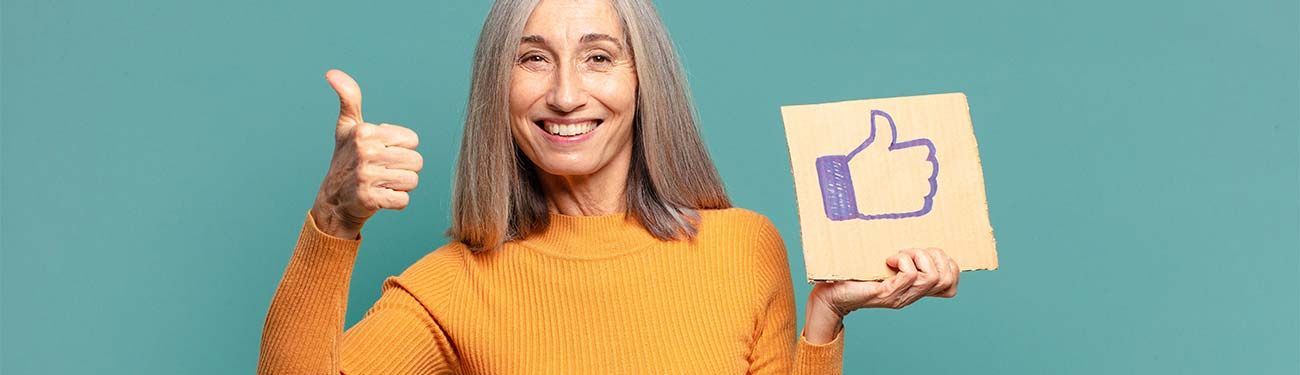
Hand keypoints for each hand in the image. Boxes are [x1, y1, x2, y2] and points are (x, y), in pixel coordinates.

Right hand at [310, 69, 422, 239]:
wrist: (333, 201)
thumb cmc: (346, 159)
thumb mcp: (347, 127)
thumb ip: (349, 98)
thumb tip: (332, 73)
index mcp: (364, 132)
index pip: (412, 140)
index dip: (401, 148)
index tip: (381, 153)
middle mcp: (365, 151)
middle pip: (416, 161)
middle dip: (404, 169)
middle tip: (383, 172)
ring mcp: (366, 176)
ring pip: (412, 181)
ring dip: (401, 186)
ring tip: (382, 184)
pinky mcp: (369, 199)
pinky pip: (403, 200)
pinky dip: (396, 201)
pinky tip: (380, 197)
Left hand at [802, 248, 958, 343]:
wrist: (830, 295)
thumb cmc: (852, 276)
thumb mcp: (881, 264)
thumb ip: (898, 256)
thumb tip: (909, 236)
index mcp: (914, 289)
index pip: (950, 284)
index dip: (947, 264)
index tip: (923, 253)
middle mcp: (911, 295)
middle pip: (947, 278)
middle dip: (933, 256)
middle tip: (908, 252)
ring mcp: (901, 296)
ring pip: (932, 276)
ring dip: (917, 257)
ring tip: (897, 256)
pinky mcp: (888, 294)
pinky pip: (911, 276)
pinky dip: (903, 262)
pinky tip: (888, 261)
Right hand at [815, 110, 936, 220]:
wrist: (853, 193)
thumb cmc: (862, 168)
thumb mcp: (873, 147)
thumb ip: (883, 133)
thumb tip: (879, 115)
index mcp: (911, 155)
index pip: (925, 152)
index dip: (917, 154)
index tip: (906, 159)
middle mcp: (918, 170)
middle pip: (929, 168)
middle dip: (919, 169)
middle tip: (903, 173)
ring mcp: (916, 188)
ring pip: (927, 185)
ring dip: (918, 185)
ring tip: (904, 186)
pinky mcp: (913, 203)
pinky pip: (921, 200)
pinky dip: (914, 200)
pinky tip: (902, 197)